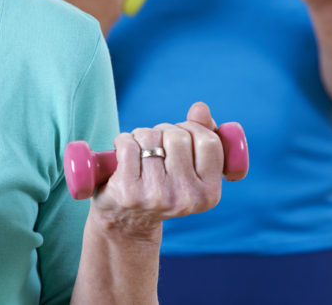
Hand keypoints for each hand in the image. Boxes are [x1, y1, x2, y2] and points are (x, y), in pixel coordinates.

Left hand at [90, 103, 224, 241]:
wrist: (126, 223)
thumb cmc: (161, 188)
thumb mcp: (188, 169)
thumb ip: (201, 136)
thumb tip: (201, 108)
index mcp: (208, 194)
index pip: (209, 142)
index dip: (194, 129)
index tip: (182, 135)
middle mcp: (185, 197)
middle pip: (178, 136)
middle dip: (164, 131)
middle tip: (156, 146)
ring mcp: (156, 195)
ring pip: (150, 137)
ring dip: (141, 135)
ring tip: (139, 151)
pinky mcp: (128, 191)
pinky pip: (128, 144)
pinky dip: (122, 141)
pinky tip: (122, 155)